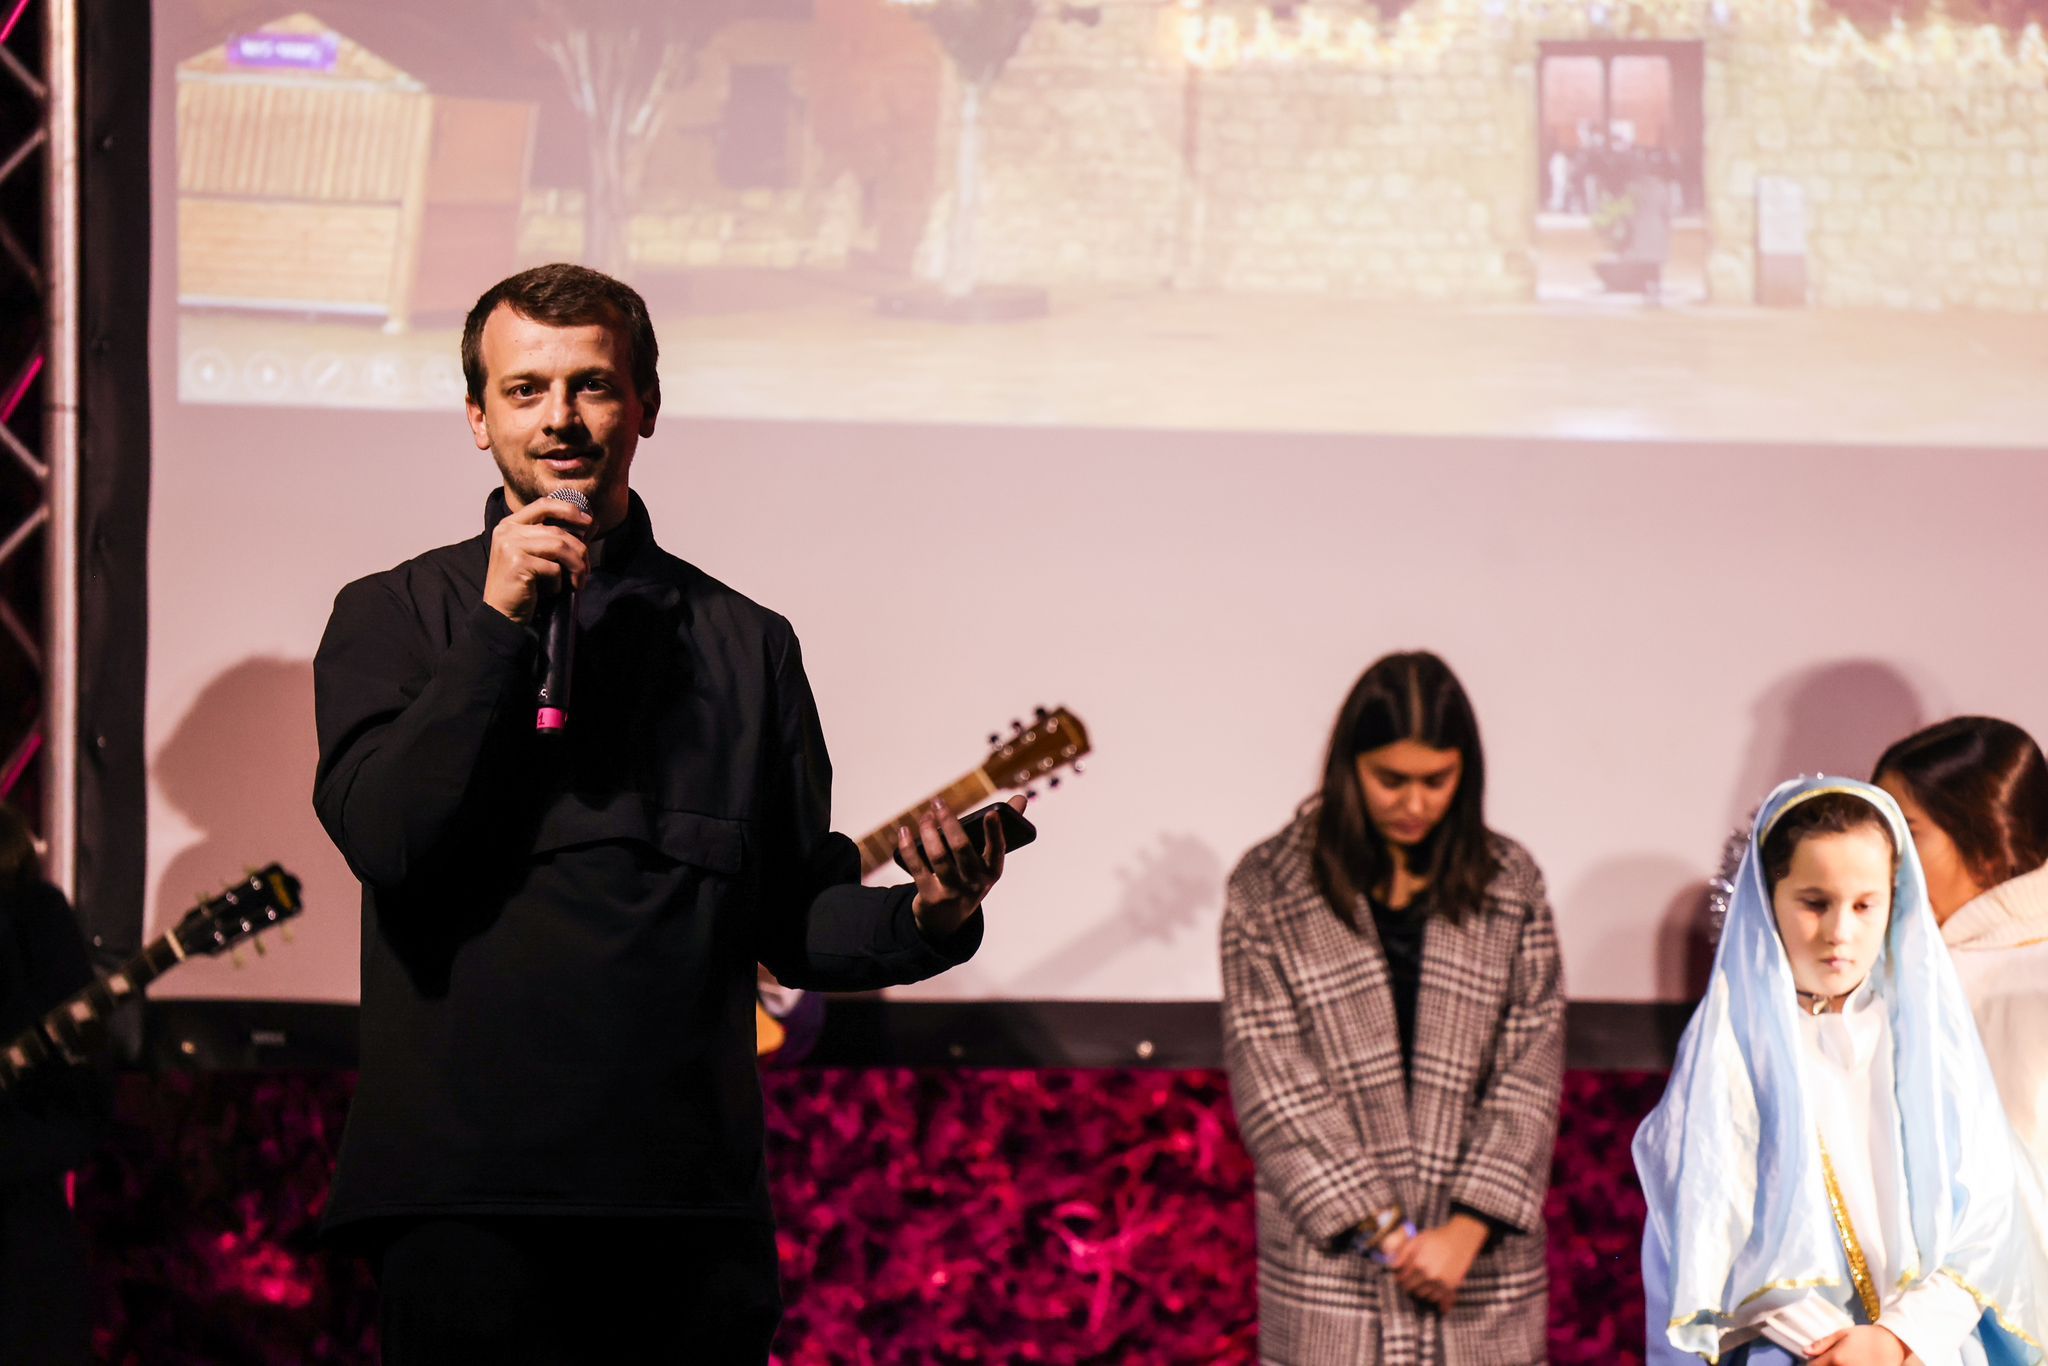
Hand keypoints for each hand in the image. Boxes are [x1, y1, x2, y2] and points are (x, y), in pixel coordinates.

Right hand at [483, 496, 591, 623]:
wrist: (501, 613)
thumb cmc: (523, 585)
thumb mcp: (538, 556)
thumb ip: (556, 537)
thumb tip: (592, 522)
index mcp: (510, 524)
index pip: (543, 505)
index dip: (569, 510)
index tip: (588, 522)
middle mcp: (507, 531)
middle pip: (557, 531)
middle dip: (579, 551)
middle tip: (586, 569)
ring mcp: (510, 546)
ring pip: (559, 547)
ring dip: (576, 566)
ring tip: (578, 581)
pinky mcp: (517, 563)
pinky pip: (553, 568)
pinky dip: (559, 582)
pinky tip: (552, 590)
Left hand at [899, 796, 1024, 939]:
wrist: (947, 920)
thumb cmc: (969, 879)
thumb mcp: (987, 862)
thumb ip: (1002, 828)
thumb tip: (1020, 798)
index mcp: (992, 872)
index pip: (997, 850)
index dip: (995, 832)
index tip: (991, 813)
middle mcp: (975, 883)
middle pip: (961, 848)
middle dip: (948, 821)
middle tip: (937, 802)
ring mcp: (953, 892)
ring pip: (938, 856)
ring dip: (928, 831)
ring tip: (924, 816)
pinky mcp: (931, 897)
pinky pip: (918, 867)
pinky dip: (908, 847)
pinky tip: (905, 831)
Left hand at [1390, 1214, 1487, 1309]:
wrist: (1460, 1238)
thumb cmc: (1437, 1238)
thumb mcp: (1416, 1240)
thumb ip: (1402, 1253)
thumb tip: (1392, 1267)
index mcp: (1418, 1264)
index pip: (1403, 1280)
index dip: (1400, 1278)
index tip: (1401, 1277)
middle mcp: (1429, 1276)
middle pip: (1413, 1290)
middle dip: (1410, 1286)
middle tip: (1412, 1281)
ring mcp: (1441, 1283)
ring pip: (1426, 1296)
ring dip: (1423, 1292)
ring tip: (1424, 1285)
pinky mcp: (1452, 1286)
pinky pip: (1443, 1300)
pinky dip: (1440, 1302)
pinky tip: (1441, 1308)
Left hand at [1806, 1327, 1906, 1365]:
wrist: (1892, 1341)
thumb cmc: (1865, 1336)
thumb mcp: (1842, 1334)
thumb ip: (1823, 1344)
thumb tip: (1805, 1352)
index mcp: (1835, 1358)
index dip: (1813, 1364)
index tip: (1817, 1361)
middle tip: (1833, 1362)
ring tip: (1844, 1362)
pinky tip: (1854, 1364)